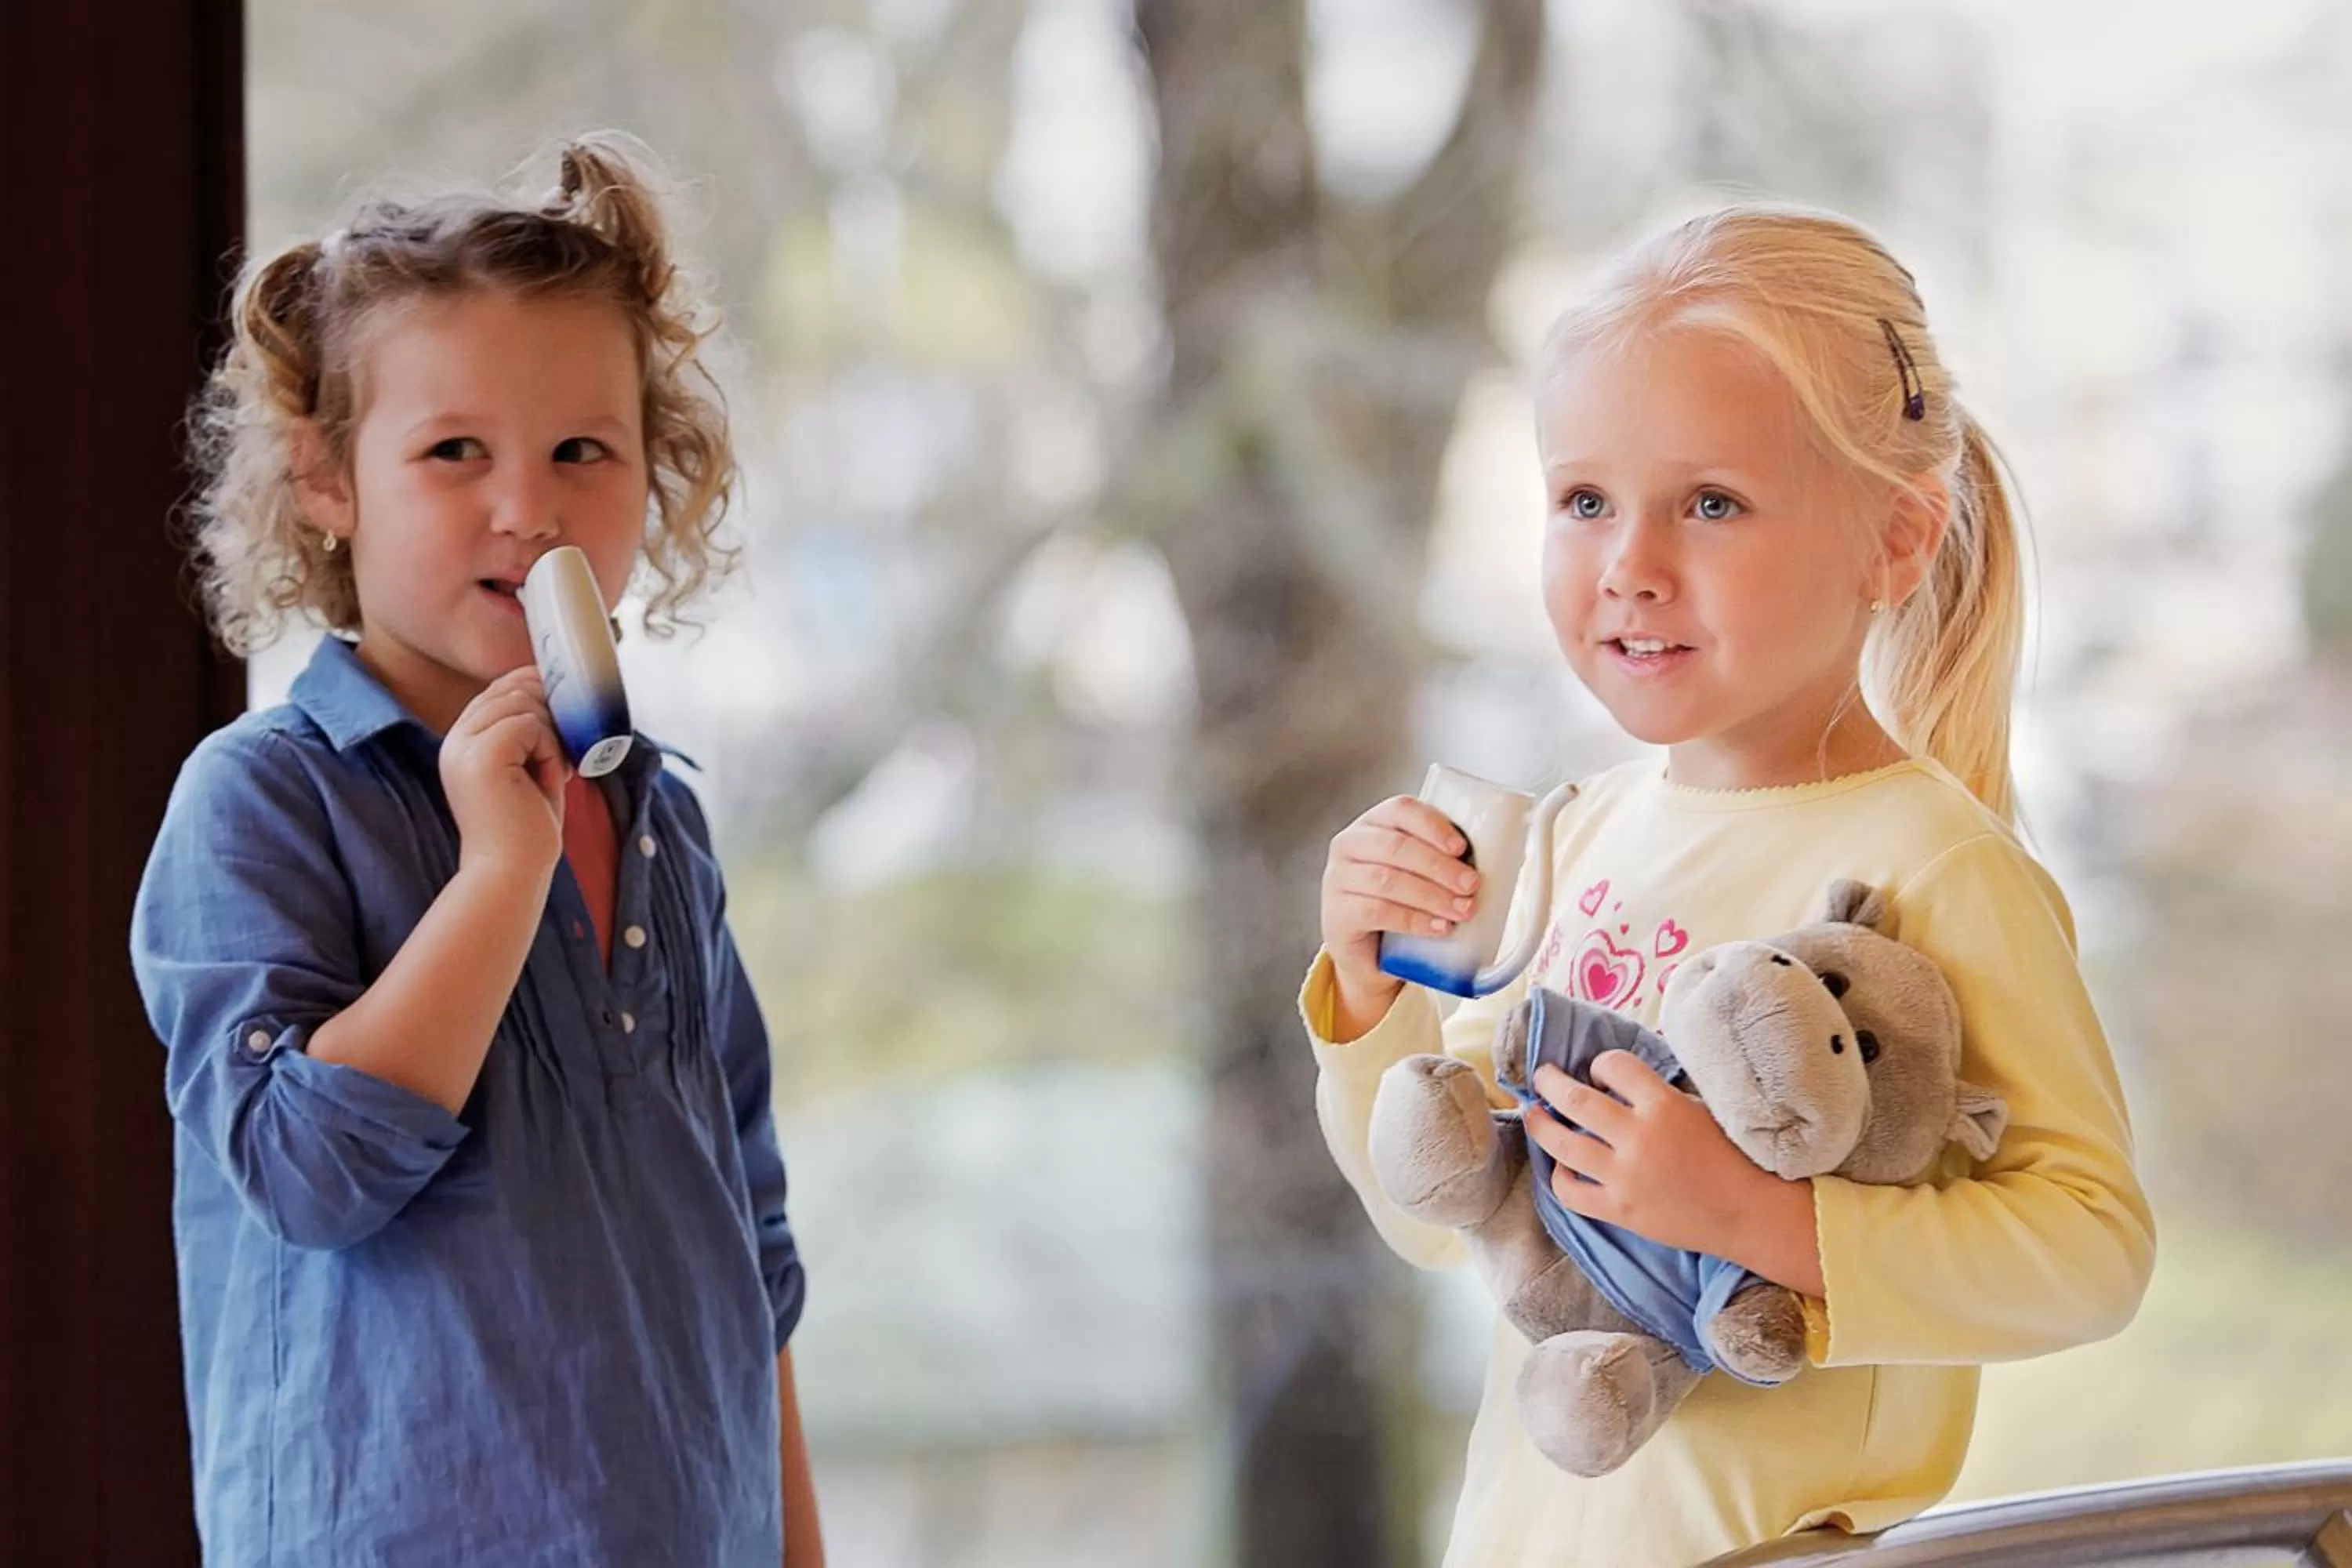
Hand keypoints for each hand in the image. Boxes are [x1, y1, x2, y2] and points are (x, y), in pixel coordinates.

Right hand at [440, 668, 568, 878]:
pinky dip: (551, 751)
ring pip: (522, 704)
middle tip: (563, 753)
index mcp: (462, 743)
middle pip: (509, 690)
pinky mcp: (482, 756)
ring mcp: (464, 747)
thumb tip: (555, 696)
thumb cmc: (526, 830)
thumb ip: (533, 733)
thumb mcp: (529, 771)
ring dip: (551, 737)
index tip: (564, 712)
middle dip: (548, 712)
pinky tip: (551, 780)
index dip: (533, 690)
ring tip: (553, 774)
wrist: (511, 873)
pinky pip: (530, 725)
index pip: (497, 691)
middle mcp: (455, 741)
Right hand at [1319, 793, 1481, 1016]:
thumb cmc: (1400, 902)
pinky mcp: (1338, 914)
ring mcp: (1338, 880)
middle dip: (1440, 866)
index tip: (1461, 847)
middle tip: (1472, 885)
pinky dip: (1414, 920)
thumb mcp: (1419, 873)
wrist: (1368, 953)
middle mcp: (1350, 845)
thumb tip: (1505, 854)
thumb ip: (1444, 858)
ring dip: (1432, 895)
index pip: (1401, 809)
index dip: (1433, 825)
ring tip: (1463, 910)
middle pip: (1397, 847)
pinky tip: (1439, 928)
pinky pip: (1378, 912)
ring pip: (1388, 881)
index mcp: (1374, 824)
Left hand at [1525, 1051, 1777, 1257]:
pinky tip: (1563, 1165)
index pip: (1613, 1065)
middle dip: (1550, 1082)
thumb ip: (1658, 1095)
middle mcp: (1638, 1137)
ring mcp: (1625, 1177)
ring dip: (1541, 1125)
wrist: (1752, 1212)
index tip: (1599, 1071)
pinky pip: (1571, 1192)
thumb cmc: (1734, 1156)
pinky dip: (1560, 1176)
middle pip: (1575, 1100)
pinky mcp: (1620, 1211)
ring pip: (1563, 1144)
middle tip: (1543, 1075)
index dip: (1601, 1064)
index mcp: (1663, 1105)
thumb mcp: (1700, 1108)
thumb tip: (1619, 1080)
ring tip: (1533, 1113)